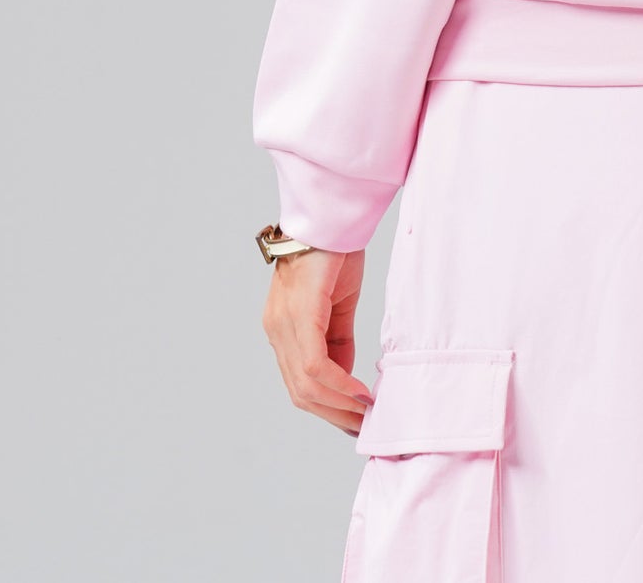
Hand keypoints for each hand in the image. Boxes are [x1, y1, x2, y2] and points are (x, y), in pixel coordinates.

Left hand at [261, 245, 373, 436]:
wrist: (332, 215)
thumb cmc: (335, 252)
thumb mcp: (338, 304)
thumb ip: (337, 340)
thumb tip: (345, 376)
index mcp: (283, 328)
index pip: (299, 382)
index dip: (327, 406)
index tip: (355, 419)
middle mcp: (276, 331)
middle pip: (299, 392)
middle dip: (333, 414)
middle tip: (363, 426)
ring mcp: (283, 324)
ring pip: (305, 385)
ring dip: (338, 405)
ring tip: (366, 413)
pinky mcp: (300, 315)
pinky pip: (315, 365)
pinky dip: (339, 384)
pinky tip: (360, 392)